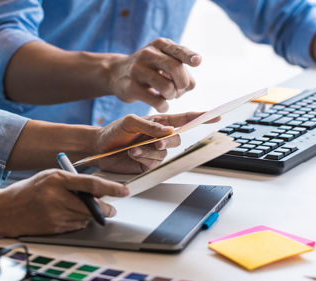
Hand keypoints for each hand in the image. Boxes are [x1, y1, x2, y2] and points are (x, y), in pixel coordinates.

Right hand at [0, 169, 128, 235]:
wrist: (3, 210)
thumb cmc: (28, 190)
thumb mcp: (49, 176)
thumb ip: (72, 181)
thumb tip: (98, 189)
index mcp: (57, 179)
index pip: (91, 184)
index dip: (111, 188)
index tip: (124, 191)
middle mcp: (57, 198)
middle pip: (92, 206)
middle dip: (105, 209)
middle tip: (111, 209)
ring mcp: (55, 216)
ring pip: (85, 218)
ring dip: (89, 215)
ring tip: (76, 208)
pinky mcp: (53, 229)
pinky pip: (75, 226)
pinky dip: (77, 222)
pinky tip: (65, 215)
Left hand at [93, 112, 219, 173]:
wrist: (99, 147)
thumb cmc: (114, 131)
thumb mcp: (130, 122)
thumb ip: (149, 125)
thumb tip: (169, 131)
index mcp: (160, 122)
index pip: (184, 119)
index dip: (200, 118)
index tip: (216, 116)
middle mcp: (160, 137)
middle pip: (177, 139)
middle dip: (167, 141)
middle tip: (156, 141)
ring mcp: (155, 152)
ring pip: (164, 152)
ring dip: (149, 150)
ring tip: (133, 148)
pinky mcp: (149, 165)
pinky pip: (154, 162)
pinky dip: (143, 158)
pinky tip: (132, 153)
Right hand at [107, 38, 200, 112]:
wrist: (116, 73)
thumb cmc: (148, 69)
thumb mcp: (163, 61)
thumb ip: (181, 70)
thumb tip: (191, 86)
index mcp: (159, 45)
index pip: (178, 50)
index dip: (189, 56)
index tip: (197, 61)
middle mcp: (148, 54)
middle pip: (175, 68)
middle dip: (183, 83)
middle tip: (180, 90)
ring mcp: (138, 70)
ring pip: (167, 87)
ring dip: (172, 96)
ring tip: (168, 96)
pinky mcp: (132, 87)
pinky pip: (156, 101)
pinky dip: (163, 106)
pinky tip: (162, 106)